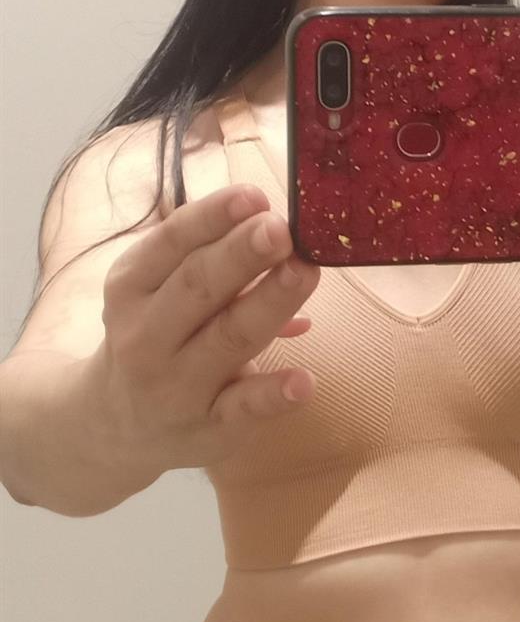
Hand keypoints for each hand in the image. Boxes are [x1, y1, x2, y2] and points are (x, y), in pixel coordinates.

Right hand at [92, 185, 319, 474]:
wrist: (113, 426)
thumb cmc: (157, 336)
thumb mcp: (161, 293)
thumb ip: (217, 263)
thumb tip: (287, 238)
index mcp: (133, 285)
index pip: (171, 242)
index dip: (213, 216)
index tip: (256, 195)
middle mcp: (146, 333)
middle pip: (198, 285)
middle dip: (241, 253)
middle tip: (281, 228)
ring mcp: (175, 383)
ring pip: (227, 338)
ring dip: (270, 303)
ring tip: (304, 272)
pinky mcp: (206, 426)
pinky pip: (241, 408)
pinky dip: (273, 394)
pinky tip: (304, 381)